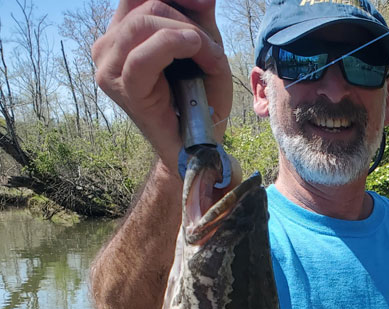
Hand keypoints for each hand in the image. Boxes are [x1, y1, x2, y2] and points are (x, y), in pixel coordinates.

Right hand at [92, 0, 231, 173]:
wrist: (198, 144)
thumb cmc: (200, 97)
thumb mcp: (203, 46)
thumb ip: (197, 15)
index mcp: (122, 33)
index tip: (204, 4)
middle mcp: (107, 47)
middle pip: (145, 4)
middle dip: (187, 19)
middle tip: (211, 46)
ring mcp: (108, 67)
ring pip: (144, 23)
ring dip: (188, 34)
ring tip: (208, 56)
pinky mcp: (120, 87)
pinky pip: (142, 56)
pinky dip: (175, 45)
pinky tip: (195, 49)